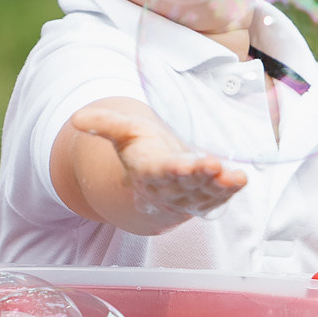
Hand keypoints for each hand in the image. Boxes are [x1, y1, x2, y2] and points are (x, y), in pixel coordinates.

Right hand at [67, 100, 248, 222]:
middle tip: (213, 167)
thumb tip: (76, 118)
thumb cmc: (140, 153)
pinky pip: (219, 196)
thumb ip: (105, 124)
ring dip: (220, 187)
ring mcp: (189, 196)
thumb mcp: (123, 134)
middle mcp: (169, 188)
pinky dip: (230, 190)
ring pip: (205, 194)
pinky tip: (241, 180)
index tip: (181, 166)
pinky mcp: (206, 198)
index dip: (172, 170)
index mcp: (148, 171)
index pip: (159, 172)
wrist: (150, 189)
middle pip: (185, 185)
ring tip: (235, 177)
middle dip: (199, 177)